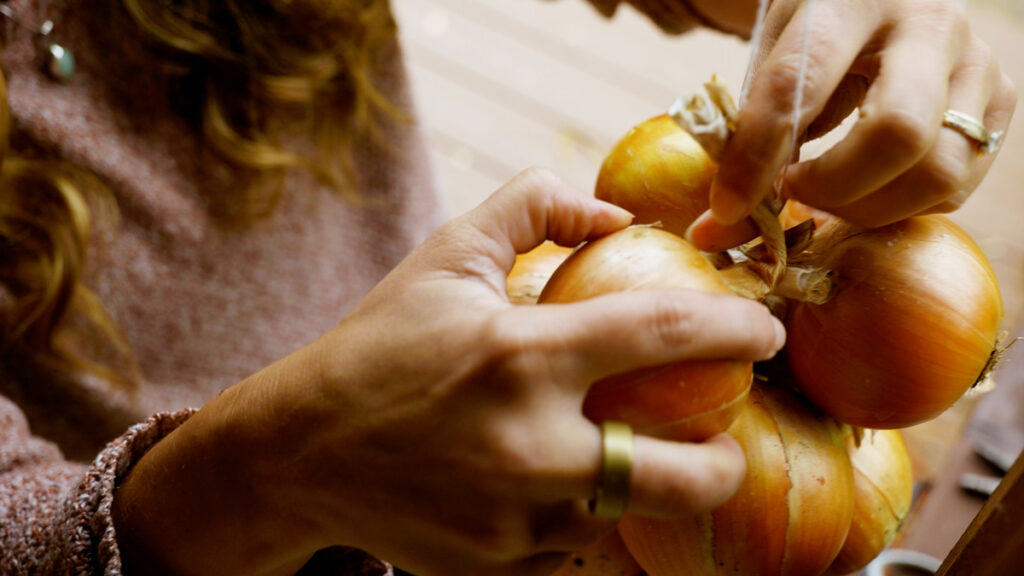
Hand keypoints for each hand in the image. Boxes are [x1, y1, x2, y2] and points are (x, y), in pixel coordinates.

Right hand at [115, 169, 784, 575]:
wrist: (299, 452)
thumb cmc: (378, 344)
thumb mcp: (446, 255)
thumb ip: (534, 207)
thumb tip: (616, 213)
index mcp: (521, 353)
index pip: (667, 332)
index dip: (737, 326)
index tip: (763, 330)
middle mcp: (529, 444)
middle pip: (686, 475)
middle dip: (729, 461)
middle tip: (727, 440)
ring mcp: (516, 519)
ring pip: (629, 518)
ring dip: (643, 490)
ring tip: (627, 459)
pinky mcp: (496, 567)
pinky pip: (576, 551)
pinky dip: (583, 520)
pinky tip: (560, 490)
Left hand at [685, 0, 1016, 251]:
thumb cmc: (817, 31)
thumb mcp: (774, 56)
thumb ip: (750, 131)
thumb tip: (718, 229)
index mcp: (851, 0)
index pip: (800, 84)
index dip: (757, 156)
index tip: (726, 205)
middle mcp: (930, 24)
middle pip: (898, 134)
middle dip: (834, 188)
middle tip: (793, 192)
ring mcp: (976, 62)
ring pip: (939, 171)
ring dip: (869, 208)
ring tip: (826, 196)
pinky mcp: (1000, 99)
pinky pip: (957, 185)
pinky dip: (902, 206)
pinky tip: (866, 190)